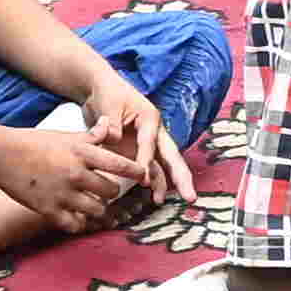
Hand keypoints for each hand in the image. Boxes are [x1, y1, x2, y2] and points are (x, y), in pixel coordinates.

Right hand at [0, 115, 139, 232]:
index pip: (120, 165)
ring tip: (95, 205)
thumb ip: (91, 136)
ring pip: (97, 210)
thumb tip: (109, 125)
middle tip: (108, 191)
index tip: (144, 176)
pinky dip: (80, 223)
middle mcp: (77, 174)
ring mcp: (63, 194)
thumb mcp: (66, 134)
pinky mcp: (49, 210)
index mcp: (83, 152)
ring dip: (98, 209)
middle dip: (112, 192)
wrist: (2, 155)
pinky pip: (75, 225)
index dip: (136, 172)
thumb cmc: (34, 141)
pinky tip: (78, 218)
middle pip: (111, 191)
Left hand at [80, 72, 194, 203]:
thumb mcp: (108, 105)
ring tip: (160, 201)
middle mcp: (154, 132)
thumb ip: (111, 124)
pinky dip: (151, 181)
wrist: (100, 89)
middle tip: (190, 196)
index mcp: (149, 118)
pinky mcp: (137, 150)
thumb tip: (112, 139)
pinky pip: (148, 168)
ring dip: (163, 183)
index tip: (142, 180)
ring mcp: (147, 143)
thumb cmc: (107, 93)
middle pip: (171, 156)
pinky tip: (152, 196)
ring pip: (161, 165)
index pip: (149, 143)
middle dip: (180, 177)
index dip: (146, 161)